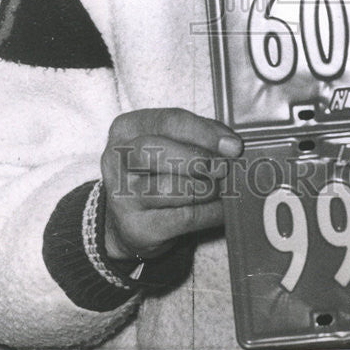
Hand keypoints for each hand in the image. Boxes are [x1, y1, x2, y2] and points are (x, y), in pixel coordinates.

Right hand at [101, 108, 242, 260]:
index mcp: (127, 128)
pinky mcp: (135, 227)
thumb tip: (231, 145)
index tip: (233, 146)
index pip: (168, 121)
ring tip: (221, 188)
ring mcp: (121, 195)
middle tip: (223, 168)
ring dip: (205, 188)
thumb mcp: (171, 141)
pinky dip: (209, 213)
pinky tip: (221, 209)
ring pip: (169, 187)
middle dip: (198, 159)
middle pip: (158, 151)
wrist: (129, 219)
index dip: (204, 132)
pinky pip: (181, 217)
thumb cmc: (157, 169)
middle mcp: (116, 159)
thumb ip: (200, 135)